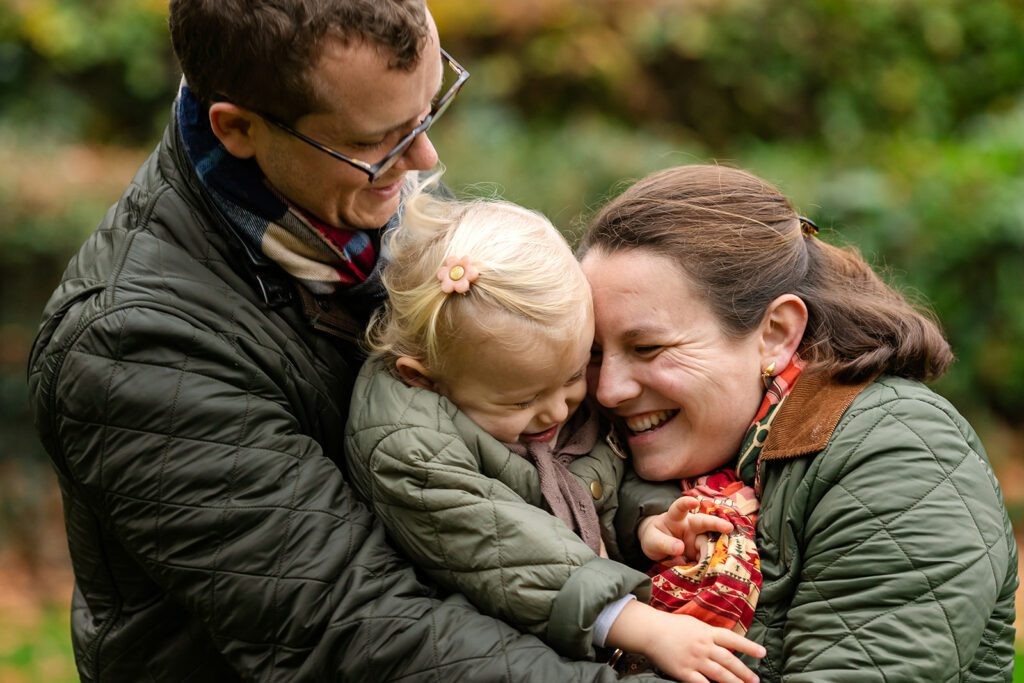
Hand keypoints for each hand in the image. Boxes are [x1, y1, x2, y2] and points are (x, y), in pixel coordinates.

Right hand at [607, 601, 763, 682]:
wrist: (650, 631)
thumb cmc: (672, 626)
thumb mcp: (694, 624)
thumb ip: (709, 633)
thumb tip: (726, 643)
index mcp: (707, 632)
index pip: (733, 639)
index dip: (749, 646)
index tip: (762, 653)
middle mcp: (704, 646)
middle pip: (729, 661)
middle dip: (745, 672)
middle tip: (756, 681)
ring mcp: (694, 660)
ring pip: (720, 675)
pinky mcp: (684, 672)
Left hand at [639, 496, 733, 561]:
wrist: (658, 549)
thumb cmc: (655, 538)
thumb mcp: (653, 540)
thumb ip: (664, 543)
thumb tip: (680, 548)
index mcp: (676, 518)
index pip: (680, 507)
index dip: (687, 503)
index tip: (694, 502)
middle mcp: (690, 527)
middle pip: (705, 523)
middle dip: (717, 524)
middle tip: (728, 528)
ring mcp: (697, 540)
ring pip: (708, 544)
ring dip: (712, 553)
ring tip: (714, 563)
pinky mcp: (700, 554)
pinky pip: (708, 559)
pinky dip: (710, 565)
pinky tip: (713, 571)